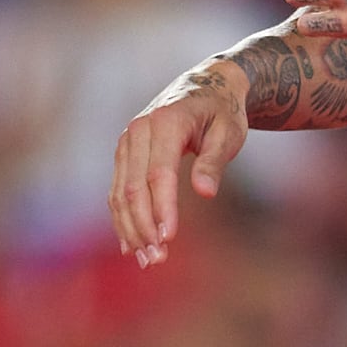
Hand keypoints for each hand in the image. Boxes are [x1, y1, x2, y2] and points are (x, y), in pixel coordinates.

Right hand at [111, 61, 249, 264]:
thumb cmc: (222, 112)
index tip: (169, 239)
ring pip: (119, 193)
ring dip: (131, 229)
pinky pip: (117, 190)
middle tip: (157, 260)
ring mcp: (126, 142)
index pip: (158, 174)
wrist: (205, 86)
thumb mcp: (229, 133)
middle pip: (133, 188)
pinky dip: (123, 218)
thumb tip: (205, 193)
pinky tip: (132, 244)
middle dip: (144, 227)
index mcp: (165, 122)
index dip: (162, 208)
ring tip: (147, 260)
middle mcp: (138, 130)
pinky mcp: (124, 153)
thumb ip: (214, 162)